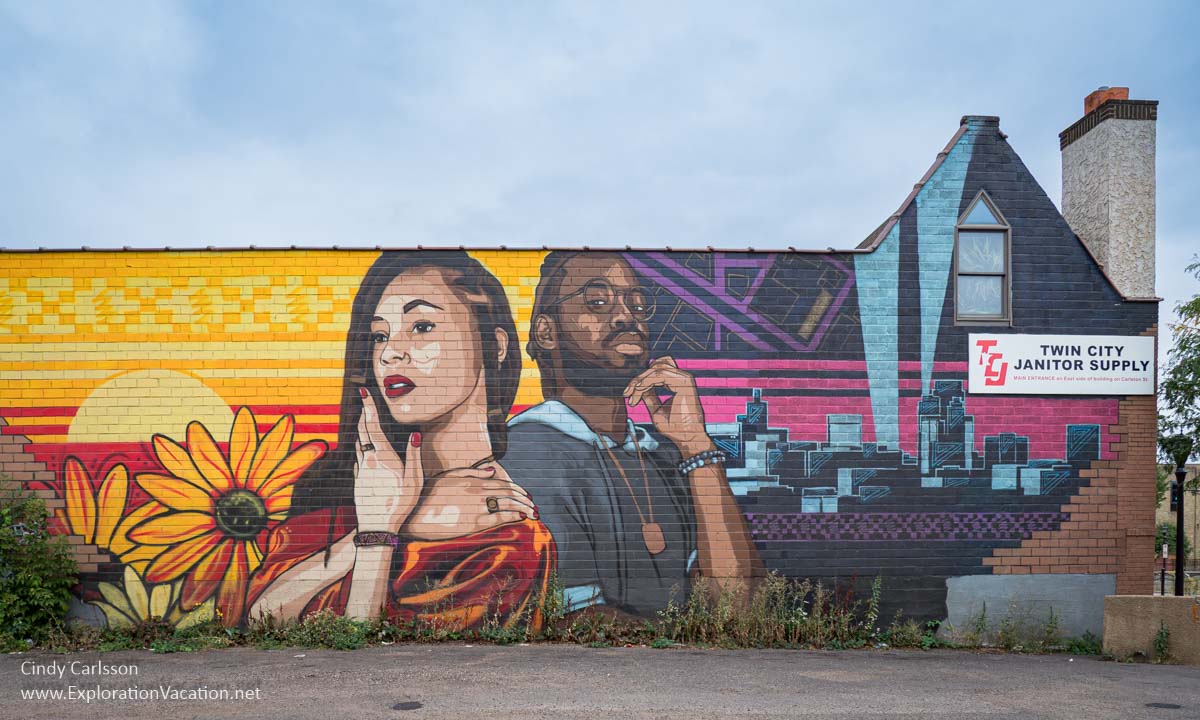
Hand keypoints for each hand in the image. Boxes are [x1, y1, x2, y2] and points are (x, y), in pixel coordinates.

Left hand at [353, 390, 424, 532]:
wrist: (377, 527)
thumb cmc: (399, 503)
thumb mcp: (414, 479)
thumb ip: (414, 455)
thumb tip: (415, 434)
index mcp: (383, 456)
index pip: (374, 425)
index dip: (370, 408)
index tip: (365, 393)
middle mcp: (369, 459)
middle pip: (363, 431)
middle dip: (364, 414)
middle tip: (363, 400)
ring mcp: (361, 470)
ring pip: (358, 443)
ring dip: (360, 428)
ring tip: (362, 418)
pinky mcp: (358, 480)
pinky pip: (357, 458)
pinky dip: (359, 447)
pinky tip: (361, 448)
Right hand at [402, 465, 535, 540]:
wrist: (412, 515)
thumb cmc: (426, 495)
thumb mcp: (446, 476)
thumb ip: (470, 472)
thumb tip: (492, 471)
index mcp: (471, 479)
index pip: (502, 483)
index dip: (517, 489)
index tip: (525, 494)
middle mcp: (476, 491)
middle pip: (508, 493)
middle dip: (524, 499)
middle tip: (533, 505)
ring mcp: (475, 506)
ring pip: (507, 504)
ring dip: (523, 507)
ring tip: (532, 513)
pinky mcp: (472, 523)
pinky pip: (498, 518)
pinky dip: (513, 516)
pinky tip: (521, 518)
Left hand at [624, 356, 715, 457]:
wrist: (687, 438)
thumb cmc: (675, 427)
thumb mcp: (656, 409)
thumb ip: (649, 396)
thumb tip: (639, 386)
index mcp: (677, 383)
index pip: (656, 371)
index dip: (640, 380)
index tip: (627, 395)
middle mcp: (682, 378)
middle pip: (655, 366)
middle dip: (638, 379)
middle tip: (627, 393)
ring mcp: (684, 379)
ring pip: (657, 368)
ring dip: (641, 380)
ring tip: (633, 393)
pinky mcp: (684, 383)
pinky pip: (660, 374)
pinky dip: (647, 381)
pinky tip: (639, 390)